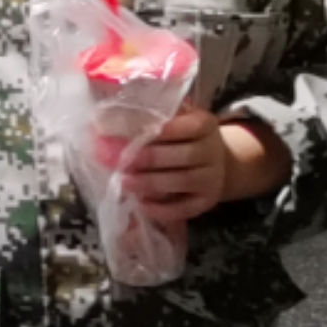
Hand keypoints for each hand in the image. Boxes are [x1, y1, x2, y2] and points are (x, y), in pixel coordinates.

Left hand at [109, 104, 289, 224]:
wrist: (213, 163)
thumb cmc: (184, 138)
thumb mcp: (179, 120)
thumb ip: (157, 118)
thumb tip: (114, 118)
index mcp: (206, 125)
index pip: (190, 126)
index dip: (165, 130)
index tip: (139, 133)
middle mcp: (213, 151)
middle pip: (185, 156)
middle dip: (152, 159)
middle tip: (124, 161)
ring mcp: (212, 179)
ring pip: (183, 181)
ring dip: (152, 183)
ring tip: (125, 182)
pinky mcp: (207, 202)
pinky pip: (184, 208)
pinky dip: (162, 209)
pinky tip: (142, 204)